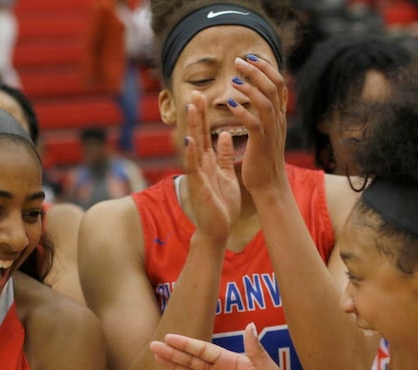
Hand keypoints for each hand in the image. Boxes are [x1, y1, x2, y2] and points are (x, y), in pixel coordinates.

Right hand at [150, 324, 292, 369]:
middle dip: (174, 353)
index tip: (169, 337)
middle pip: (193, 359)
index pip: (204, 350)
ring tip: (157, 356)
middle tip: (154, 345)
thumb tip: (250, 325)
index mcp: (231, 360)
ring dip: (174, 364)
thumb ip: (256, 350)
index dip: (186, 344)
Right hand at [184, 90, 240, 242]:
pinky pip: (193, 168)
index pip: (205, 133)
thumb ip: (225, 155)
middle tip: (194, 92)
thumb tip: (227, 134)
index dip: (203, 115)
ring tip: (191, 108)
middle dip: (196, 114)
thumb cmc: (222, 204)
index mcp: (208, 161)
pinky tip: (190, 141)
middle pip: (197, 134)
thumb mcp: (227, 174)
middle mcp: (200, 164)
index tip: (203, 95)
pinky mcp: (197, 186)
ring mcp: (197, 174)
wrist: (219, 228)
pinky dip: (191, 154)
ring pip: (193, 147)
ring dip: (191, 127)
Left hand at [228, 55, 287, 195]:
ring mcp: (271, 132)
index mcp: (279, 118)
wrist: (269, 187)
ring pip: (266, 102)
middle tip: (239, 60)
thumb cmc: (263, 162)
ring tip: (234, 78)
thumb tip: (257, 100)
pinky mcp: (261, 144)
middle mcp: (278, 122)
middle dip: (256, 70)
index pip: (278, 85)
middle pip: (273, 87)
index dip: (266, 68)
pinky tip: (230, 104)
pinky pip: (254, 123)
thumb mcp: (267, 134)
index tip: (251, 58)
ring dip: (249, 87)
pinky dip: (242, 111)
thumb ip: (264, 116)